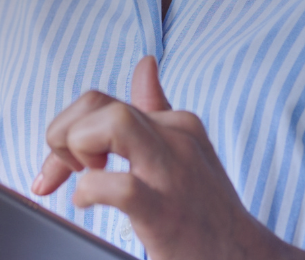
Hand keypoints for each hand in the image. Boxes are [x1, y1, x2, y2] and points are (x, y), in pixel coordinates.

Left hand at [32, 56, 304, 259]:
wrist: (241, 256)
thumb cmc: (204, 209)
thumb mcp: (186, 151)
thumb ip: (158, 108)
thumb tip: (145, 64)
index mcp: (176, 123)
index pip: (104, 102)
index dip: (68, 128)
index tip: (63, 165)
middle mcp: (175, 138)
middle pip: (99, 103)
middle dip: (63, 134)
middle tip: (69, 170)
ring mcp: (172, 172)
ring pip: (113, 123)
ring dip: (78, 149)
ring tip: (82, 178)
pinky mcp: (164, 210)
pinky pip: (117, 185)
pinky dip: (89, 191)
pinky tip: (88, 203)